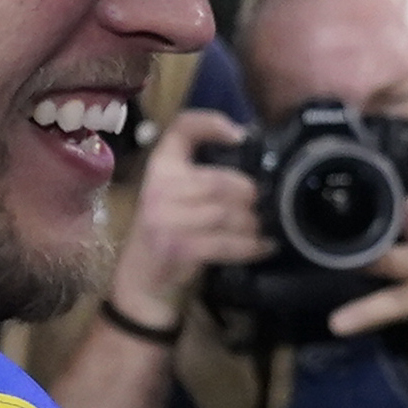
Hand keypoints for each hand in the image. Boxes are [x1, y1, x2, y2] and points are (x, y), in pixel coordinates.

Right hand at [106, 109, 270, 328]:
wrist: (141, 283)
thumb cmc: (168, 235)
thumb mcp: (177, 198)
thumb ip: (205, 180)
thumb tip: (259, 170)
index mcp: (160, 168)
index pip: (181, 129)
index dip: (211, 123)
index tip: (241, 135)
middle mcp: (158, 189)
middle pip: (219, 180)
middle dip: (250, 194)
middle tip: (266, 205)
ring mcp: (165, 219)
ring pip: (227, 212)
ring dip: (254, 223)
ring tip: (266, 228)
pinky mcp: (177, 247)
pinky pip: (226, 242)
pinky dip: (251, 246)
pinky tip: (264, 247)